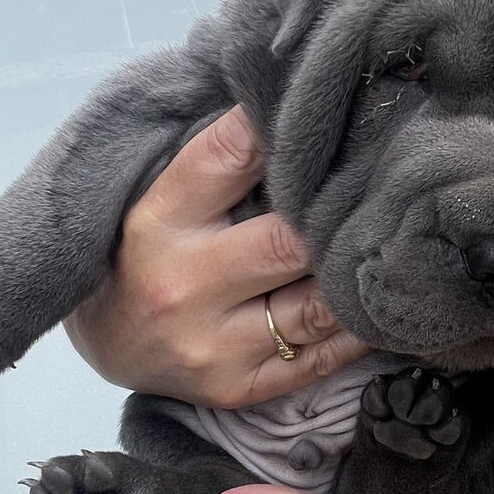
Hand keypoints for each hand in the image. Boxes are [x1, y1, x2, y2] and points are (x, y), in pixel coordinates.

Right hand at [64, 105, 368, 406]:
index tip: (318, 114)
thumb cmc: (148, 252)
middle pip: (288, 243)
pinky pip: (321, 358)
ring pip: (316, 307)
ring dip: (354, 277)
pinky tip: (372, 302)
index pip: (228, 157)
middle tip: (379, 192)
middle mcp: (183, 285)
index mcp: (159, 220)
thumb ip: (221, 160)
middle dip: (335, 218)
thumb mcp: (161, 197)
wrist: (106, 344)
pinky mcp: (238, 387)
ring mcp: (212, 345)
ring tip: (386, 248)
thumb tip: (293, 106)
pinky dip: (357, 329)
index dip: (278, 130)